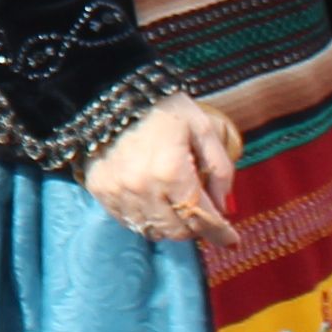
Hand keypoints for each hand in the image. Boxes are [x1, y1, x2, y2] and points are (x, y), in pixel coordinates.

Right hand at [81, 94, 241, 244]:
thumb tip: (223, 205)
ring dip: (170, 225)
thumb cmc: (163, 108)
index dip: (220, 232)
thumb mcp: (203, 129)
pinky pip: (127, 220)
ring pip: (152, 229)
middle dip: (195, 227)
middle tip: (201, 213)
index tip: (231, 240)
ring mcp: (118, 191)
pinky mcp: (100, 190)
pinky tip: (152, 202)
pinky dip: (144, 218)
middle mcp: (143, 187)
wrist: (110, 91)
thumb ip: (219, 169)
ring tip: (176, 206)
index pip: (201, 217)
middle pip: (177, 230)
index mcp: (172, 171)